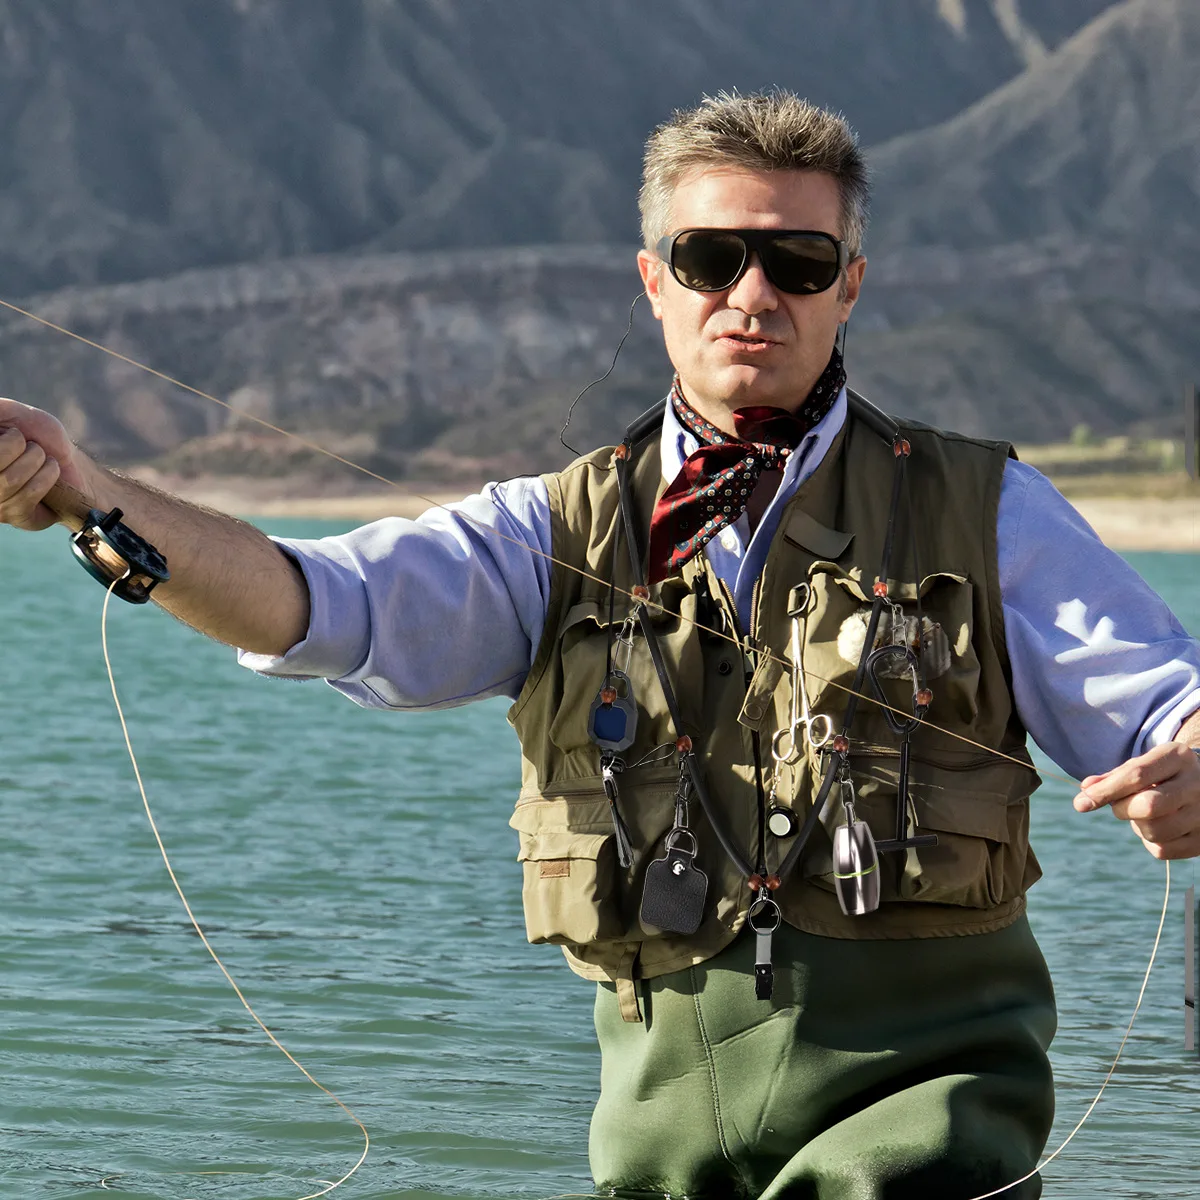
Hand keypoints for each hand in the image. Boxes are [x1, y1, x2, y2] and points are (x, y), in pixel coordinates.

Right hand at [0, 398, 88, 530]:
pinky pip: (29, 494)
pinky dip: (47, 476)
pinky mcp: (18, 517)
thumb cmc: (38, 436)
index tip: (15, 435)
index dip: (9, 440)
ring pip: (10, 480)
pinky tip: (51, 472)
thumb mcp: (14, 415)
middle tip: (32, 447)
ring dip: (37, 461)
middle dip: (20, 447)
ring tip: (43, 459)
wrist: (69, 461)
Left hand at [1074, 741, 1199, 859]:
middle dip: (1122, 809)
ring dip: (1137, 826)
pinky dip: (1149, 842)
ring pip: (1155, 831)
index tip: (1080, 804)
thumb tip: (1085, 788)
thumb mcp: (1143, 765)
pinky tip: (1157, 827)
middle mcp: (1197, 784)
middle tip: (1120, 806)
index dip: (1104, 791)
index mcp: (1179, 757)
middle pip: (1148, 806)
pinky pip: (1162, 850)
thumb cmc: (1164, 774)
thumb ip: (1113, 777)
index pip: (1136, 775)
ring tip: (1144, 815)